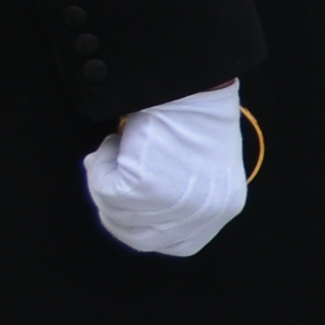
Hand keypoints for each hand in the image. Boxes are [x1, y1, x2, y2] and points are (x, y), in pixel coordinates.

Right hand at [81, 84, 249, 258]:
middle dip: (116, 210)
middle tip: (107, 177)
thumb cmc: (195, 111)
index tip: (129, 206)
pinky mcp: (144, 189)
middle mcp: (204, 214)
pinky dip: (101, 165)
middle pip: (141, 238)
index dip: (147, 228)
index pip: (180, 244)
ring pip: (116, 213)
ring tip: (117, 147)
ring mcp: (174, 205)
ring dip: (106, 181)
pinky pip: (103, 190)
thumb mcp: (200, 166)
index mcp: (224, 207)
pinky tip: (114, 141)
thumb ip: (177, 192)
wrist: (192, 80)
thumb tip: (127, 202)